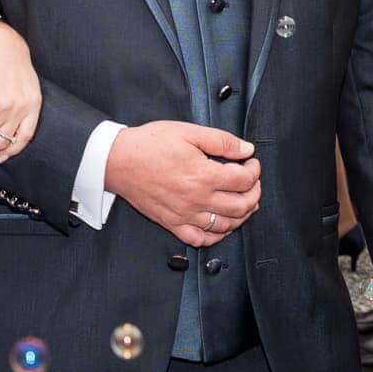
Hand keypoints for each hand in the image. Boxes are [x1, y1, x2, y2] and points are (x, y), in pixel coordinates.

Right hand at [103, 121, 261, 247]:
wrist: (118, 161)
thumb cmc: (149, 144)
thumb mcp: (188, 132)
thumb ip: (221, 141)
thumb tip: (246, 149)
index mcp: (204, 175)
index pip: (244, 180)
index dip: (254, 170)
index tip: (251, 162)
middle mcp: (197, 199)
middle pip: (241, 206)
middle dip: (254, 193)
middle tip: (252, 182)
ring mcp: (185, 215)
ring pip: (226, 226)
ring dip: (242, 215)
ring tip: (243, 202)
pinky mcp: (172, 223)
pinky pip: (200, 239)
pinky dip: (216, 236)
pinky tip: (221, 225)